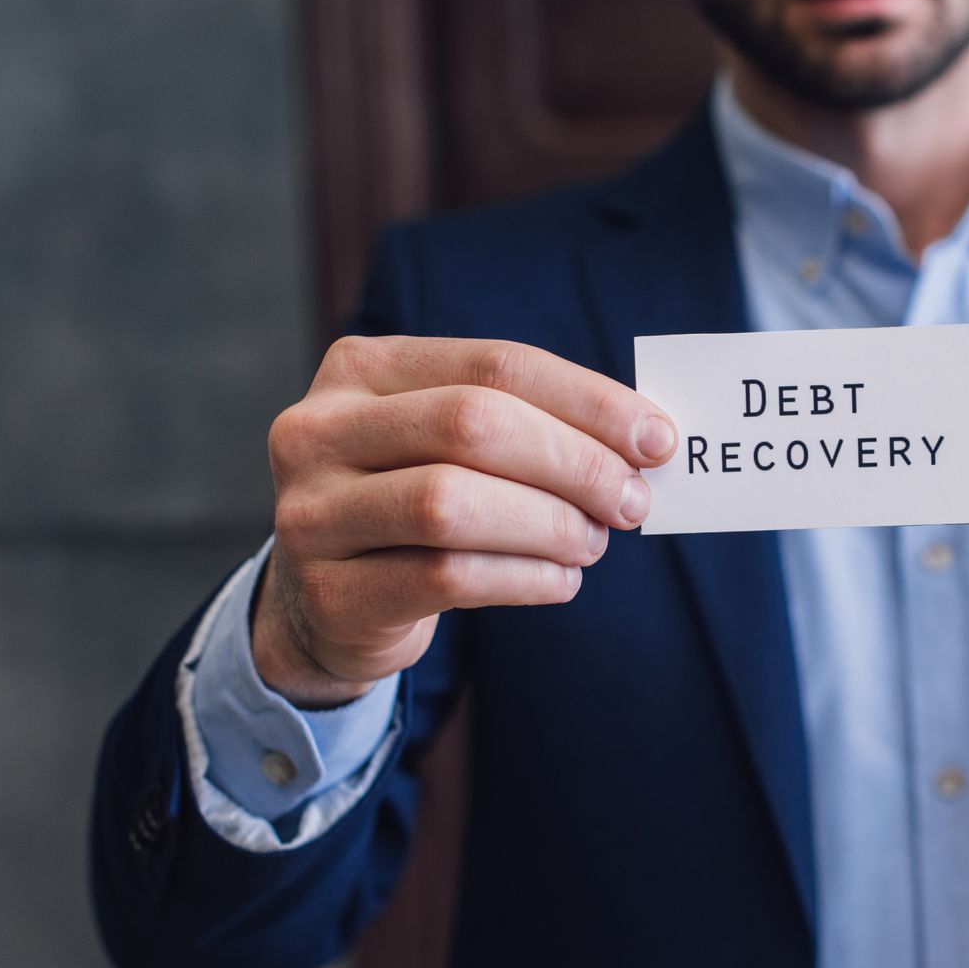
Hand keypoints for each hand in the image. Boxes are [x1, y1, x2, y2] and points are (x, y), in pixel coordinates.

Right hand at [252, 335, 676, 705]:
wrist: (328, 602)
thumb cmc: (415, 503)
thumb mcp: (452, 445)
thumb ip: (530, 424)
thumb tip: (647, 437)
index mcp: (360, 368)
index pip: (495, 365)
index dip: (587, 401)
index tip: (657, 439)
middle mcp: (317, 429)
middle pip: (473, 425)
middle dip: (574, 463)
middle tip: (632, 501)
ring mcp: (311, 512)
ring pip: (452, 504)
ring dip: (550, 525)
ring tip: (592, 542)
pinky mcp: (327, 591)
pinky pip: (445, 577)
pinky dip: (525, 578)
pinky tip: (561, 580)